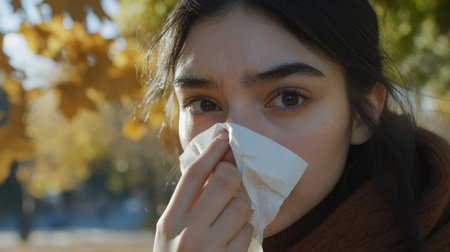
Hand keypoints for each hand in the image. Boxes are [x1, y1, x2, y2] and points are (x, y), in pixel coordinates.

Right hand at [154, 131, 252, 251]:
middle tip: (233, 180)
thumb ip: (189, 205)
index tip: (224, 136)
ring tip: (230, 219)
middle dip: (233, 176)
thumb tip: (217, 167)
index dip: (211, 152)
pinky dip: (245, 231)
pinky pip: (249, 230)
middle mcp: (186, 233)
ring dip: (241, 208)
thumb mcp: (172, 233)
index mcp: (169, 221)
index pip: (192, 176)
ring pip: (241, 205)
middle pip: (223, 182)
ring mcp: (208, 248)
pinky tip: (233, 240)